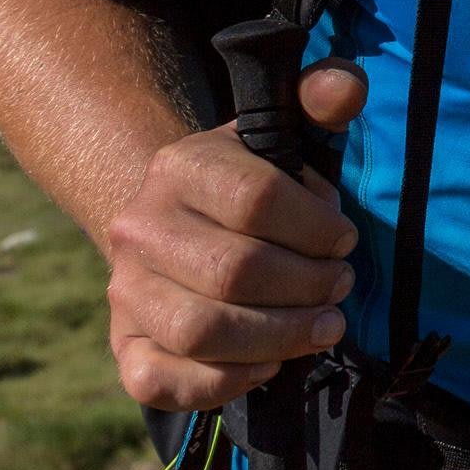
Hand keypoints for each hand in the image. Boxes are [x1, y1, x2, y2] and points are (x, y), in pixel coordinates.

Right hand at [102, 58, 366, 410]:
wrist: (179, 226)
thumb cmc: (252, 183)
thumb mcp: (284, 134)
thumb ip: (321, 101)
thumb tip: (346, 87)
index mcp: (179, 166)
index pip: (256, 199)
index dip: (316, 226)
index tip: (344, 239)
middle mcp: (137, 227)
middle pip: (234, 270)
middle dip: (306, 286)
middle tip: (340, 288)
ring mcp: (124, 290)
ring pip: (201, 330)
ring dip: (279, 337)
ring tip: (323, 326)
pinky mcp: (123, 347)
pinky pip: (163, 381)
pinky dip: (226, 381)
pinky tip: (271, 364)